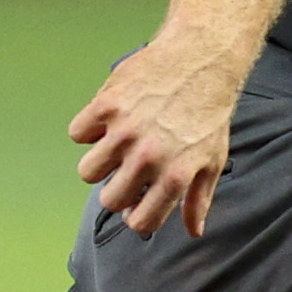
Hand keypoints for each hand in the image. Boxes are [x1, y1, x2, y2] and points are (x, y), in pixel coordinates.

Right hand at [68, 35, 251, 236]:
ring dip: (100, 161)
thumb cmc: (210, 112)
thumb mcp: (213, 158)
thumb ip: (199, 199)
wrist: (201, 59)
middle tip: (128, 169)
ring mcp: (125, 130)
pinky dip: (89, 127)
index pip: (140, 222)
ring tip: (119, 143)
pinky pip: (78, 133)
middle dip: (116, 190)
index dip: (137, 215)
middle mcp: (149, 156)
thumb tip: (194, 232)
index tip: (139, 201)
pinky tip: (111, 117)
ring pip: (87, 171)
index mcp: (176, 175)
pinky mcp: (107, 104)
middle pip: (109, 200)